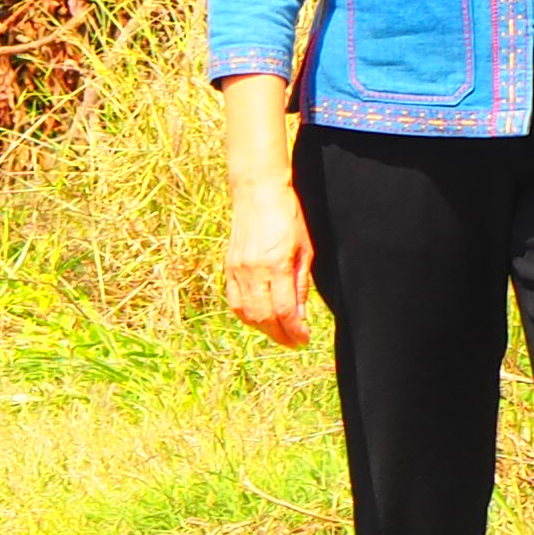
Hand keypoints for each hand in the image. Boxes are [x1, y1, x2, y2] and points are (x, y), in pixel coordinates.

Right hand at [222, 174, 313, 346]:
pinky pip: (234, 301)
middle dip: (281, 335)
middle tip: (294, 342)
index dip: (295, 330)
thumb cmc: (287, 217)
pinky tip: (259, 319)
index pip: (284, 310)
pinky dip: (246, 316)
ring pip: (247, 313)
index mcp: (277, 264)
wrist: (257, 192)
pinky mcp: (229, 267)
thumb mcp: (304, 249)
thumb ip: (300, 284)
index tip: (304, 338)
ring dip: (264, 329)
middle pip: (264, 317)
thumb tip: (299, 315)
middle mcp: (254, 270)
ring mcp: (238, 269)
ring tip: (278, 333)